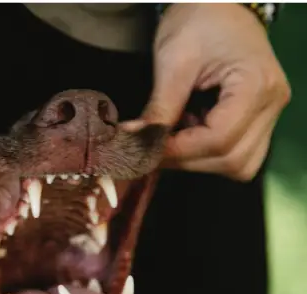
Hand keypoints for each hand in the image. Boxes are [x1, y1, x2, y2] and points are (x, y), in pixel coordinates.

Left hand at [135, 4, 289, 180]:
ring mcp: (270, 113)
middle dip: (187, 160)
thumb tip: (135, 142)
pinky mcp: (260, 117)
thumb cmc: (198, 22)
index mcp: (257, 85)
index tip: (146, 148)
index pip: (220, 139)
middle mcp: (273, 104)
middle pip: (233, 160)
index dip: (179, 151)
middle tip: (153, 149)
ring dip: (199, 160)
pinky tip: (187, 133)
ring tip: (172, 138)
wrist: (219, 4)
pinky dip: (208, 153)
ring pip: (239, 163)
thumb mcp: (173, 62)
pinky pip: (238, 151)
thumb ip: (159, 108)